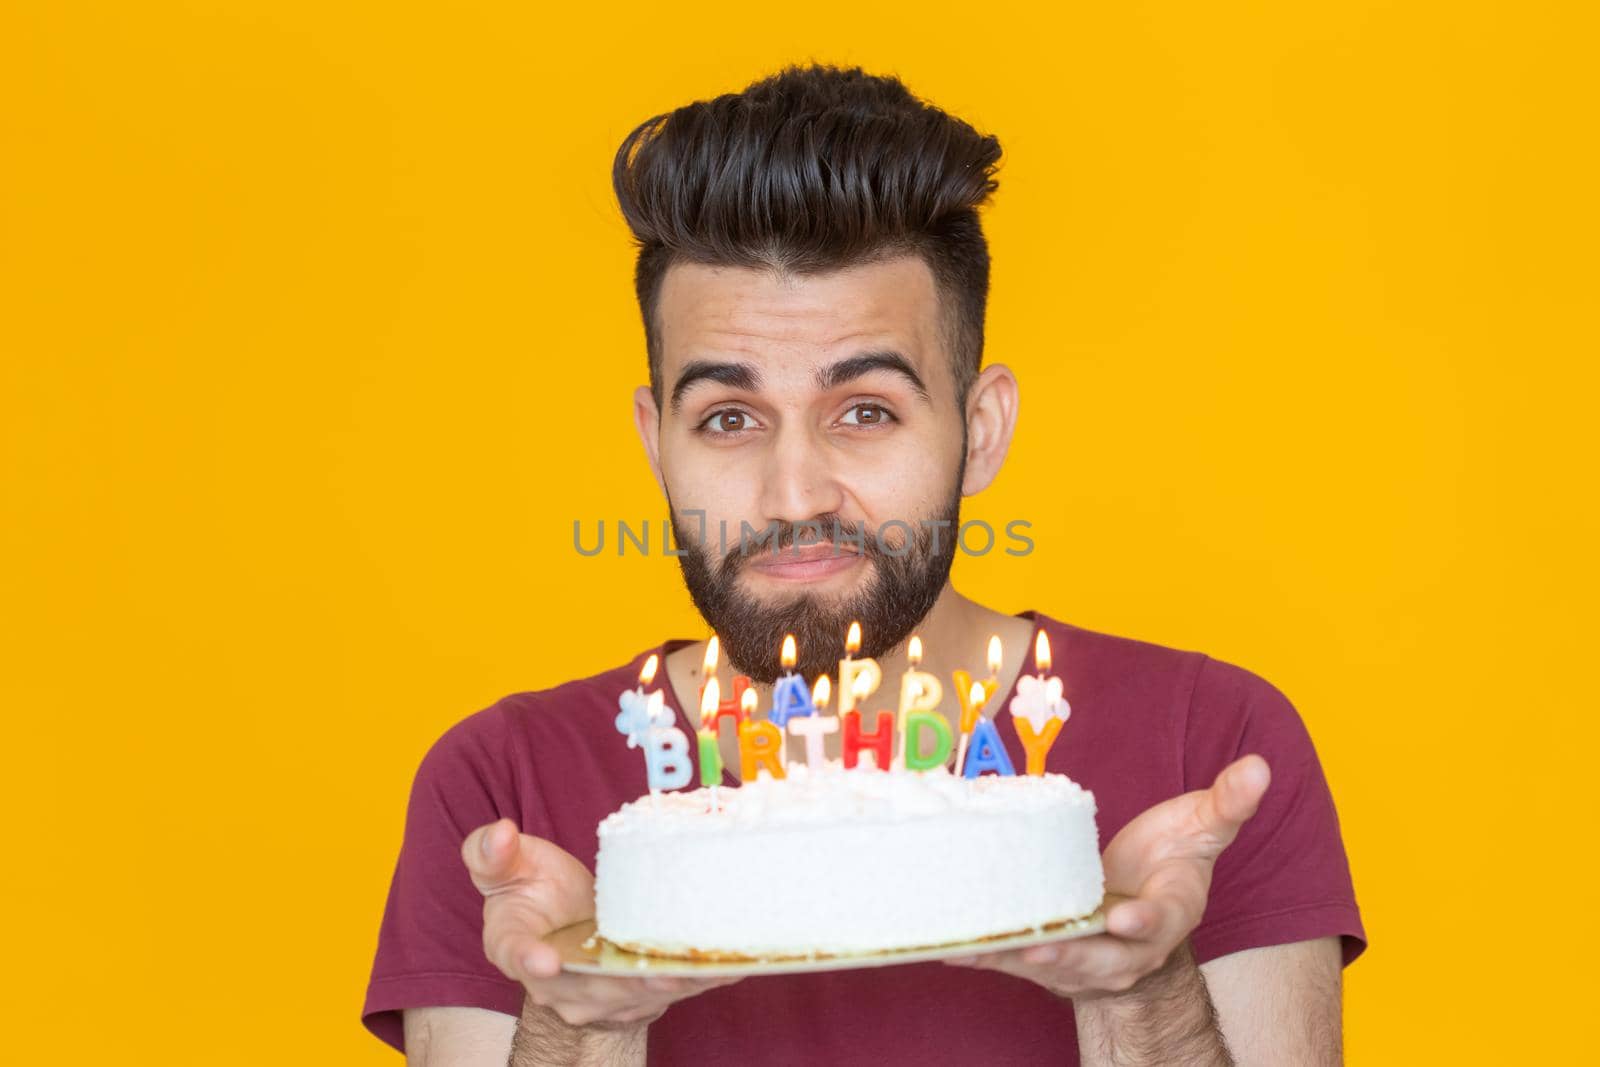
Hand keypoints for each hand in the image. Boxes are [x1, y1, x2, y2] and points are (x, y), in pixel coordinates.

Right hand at [462, 818, 739, 1026]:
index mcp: (513, 945)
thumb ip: (492, 851)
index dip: (531, 960)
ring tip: (704, 971)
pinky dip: (694, 983)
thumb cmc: (530, 887)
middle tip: (662, 973)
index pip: (519, 955)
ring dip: (670, 986)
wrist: (558, 919)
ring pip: (633, 996)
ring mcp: (594, 995)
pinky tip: (725, 969)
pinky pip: (662, 994)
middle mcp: (553, 983)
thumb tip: (500, 831)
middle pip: (590, 987)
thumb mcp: (506, 863)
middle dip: (627, 984)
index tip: (547, 960)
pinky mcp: (630, 996)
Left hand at [946, 754, 1270, 998]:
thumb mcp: (1200, 827)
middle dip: (1073, 955)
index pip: (1159, 920)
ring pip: (1055, 965)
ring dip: (1020, 959)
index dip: (1143, 921)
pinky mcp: (1052, 959)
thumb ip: (1226, 803)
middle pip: (1103, 958)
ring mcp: (1089, 960)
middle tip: (1043, 948)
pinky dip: (987, 955)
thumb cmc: (1170, 861)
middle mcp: (1129, 948)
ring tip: (986, 949)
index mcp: (1168, 913)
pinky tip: (952, 946)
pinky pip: (1018, 962)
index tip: (1125, 917)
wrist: (1141, 906)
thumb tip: (1260, 765)